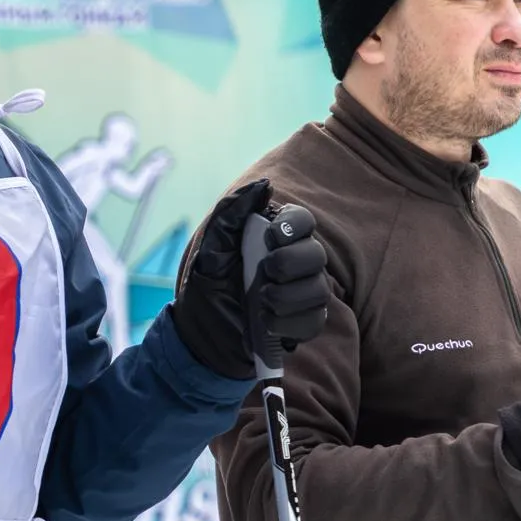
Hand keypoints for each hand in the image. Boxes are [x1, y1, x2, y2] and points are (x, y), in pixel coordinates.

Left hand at [172, 179, 329, 380]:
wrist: (201, 333)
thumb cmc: (208, 286)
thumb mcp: (211, 248)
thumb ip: (231, 214)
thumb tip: (263, 186)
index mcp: (275, 239)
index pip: (303, 221)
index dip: (294, 226)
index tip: (271, 237)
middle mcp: (296, 263)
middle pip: (318, 255)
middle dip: (289, 264)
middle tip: (263, 273)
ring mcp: (303, 294)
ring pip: (320, 290)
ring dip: (287, 297)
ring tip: (261, 302)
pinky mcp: (303, 323)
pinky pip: (315, 321)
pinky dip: (289, 323)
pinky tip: (267, 323)